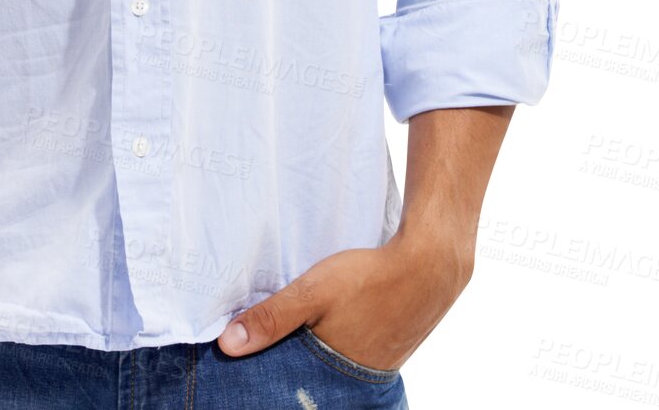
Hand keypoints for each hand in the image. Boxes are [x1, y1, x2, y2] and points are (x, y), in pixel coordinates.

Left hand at [216, 232, 473, 372]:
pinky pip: (349, 356)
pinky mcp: (386, 350)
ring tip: (290, 342)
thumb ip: (272, 318)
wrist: (431, 265)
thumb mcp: (313, 293)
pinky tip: (325, 330)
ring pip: (330, 369)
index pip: (293, 393)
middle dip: (288, 373)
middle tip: (263, 360)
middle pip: (310, 383)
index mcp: (336, 377)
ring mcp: (375, 367)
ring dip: (310, 358)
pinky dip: (332, 347)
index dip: (272, 386)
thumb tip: (227, 345)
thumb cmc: (370, 278)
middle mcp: (356, 382)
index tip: (248, 380)